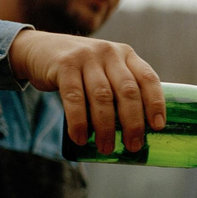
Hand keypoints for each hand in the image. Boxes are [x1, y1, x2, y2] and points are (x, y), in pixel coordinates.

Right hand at [9, 29, 165, 153]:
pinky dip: (79, 121)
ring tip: (107, 148)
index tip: (158, 127)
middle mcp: (110, 53)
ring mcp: (87, 57)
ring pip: (103, 97)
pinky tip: (81, 138)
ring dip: (106, 127)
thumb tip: (136, 131)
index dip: (155, 103)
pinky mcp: (64, 65)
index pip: (148, 78)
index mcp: (126, 54)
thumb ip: (120, 88)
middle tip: (133, 146)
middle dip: (133, 122)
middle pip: (127, 91)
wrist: (39, 49)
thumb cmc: (81, 69)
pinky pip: (74, 98)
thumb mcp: (106, 69)